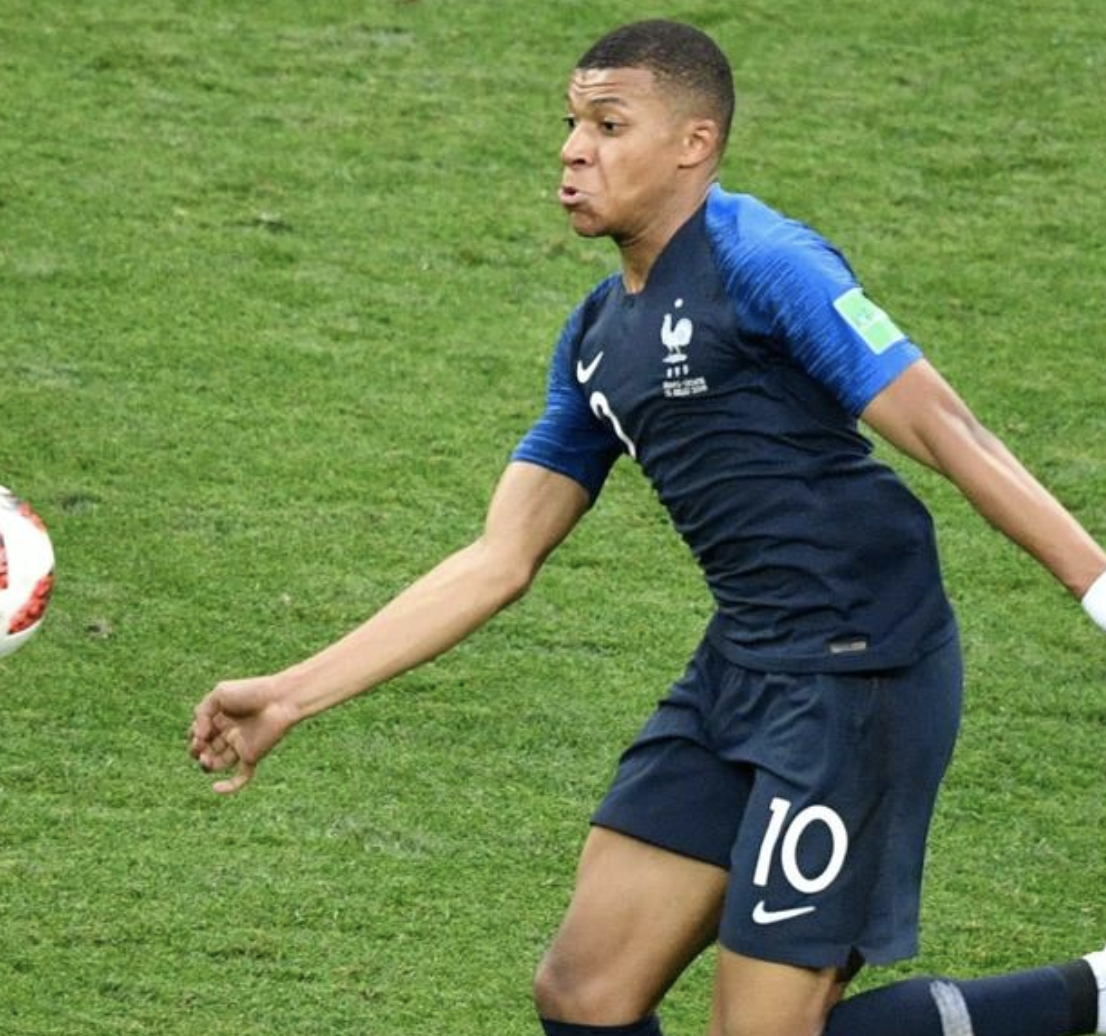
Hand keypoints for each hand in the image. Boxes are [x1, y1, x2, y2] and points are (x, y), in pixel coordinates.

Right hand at [189, 676, 298, 793]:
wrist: (280, 699)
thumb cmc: (252, 691)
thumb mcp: (219, 694)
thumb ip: (201, 712)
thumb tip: (197, 737)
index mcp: (221, 717)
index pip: (199, 733)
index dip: (193, 734)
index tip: (199, 729)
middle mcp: (229, 733)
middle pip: (205, 749)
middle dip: (196, 750)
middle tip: (199, 745)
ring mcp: (240, 746)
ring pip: (218, 764)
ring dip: (206, 765)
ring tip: (205, 758)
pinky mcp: (252, 755)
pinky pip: (242, 777)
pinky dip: (230, 787)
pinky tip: (215, 788)